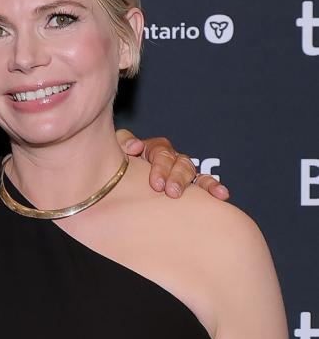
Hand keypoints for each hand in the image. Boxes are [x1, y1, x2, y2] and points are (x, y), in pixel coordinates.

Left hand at [115, 129, 230, 199]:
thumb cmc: (120, 165)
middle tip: (170, 192)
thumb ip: (123, 143)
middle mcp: (170, 157)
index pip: (159, 152)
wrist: (122, 182)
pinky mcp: (192, 184)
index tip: (154, 181)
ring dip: (196, 183)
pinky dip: (214, 187)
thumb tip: (135, 146)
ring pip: (191, 171)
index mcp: (153, 148)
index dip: (158, 165)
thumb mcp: (117, 151)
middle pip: (178, 162)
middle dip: (176, 177)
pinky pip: (205, 183)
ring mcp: (181, 170)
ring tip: (198, 196)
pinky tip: (221, 194)